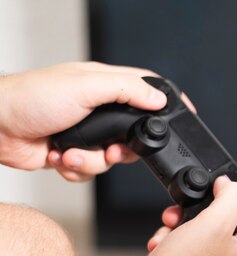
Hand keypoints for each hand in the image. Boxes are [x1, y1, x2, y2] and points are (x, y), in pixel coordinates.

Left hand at [0, 62, 166, 180]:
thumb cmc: (31, 98)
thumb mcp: (85, 86)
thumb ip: (126, 90)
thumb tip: (159, 100)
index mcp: (105, 85)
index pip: (148, 89)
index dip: (169, 101)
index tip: (187, 115)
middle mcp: (98, 109)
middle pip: (135, 134)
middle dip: (125, 149)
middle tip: (113, 150)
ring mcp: (86, 133)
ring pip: (113, 158)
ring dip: (93, 161)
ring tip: (72, 153)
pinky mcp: (74, 154)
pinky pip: (91, 170)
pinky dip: (76, 169)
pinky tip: (59, 158)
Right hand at [139, 176, 236, 255]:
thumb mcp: (212, 222)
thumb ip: (230, 197)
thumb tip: (232, 187)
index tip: (229, 182)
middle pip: (228, 226)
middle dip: (201, 213)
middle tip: (185, 209)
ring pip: (207, 240)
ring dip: (185, 229)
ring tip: (169, 230)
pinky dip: (179, 248)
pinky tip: (163, 247)